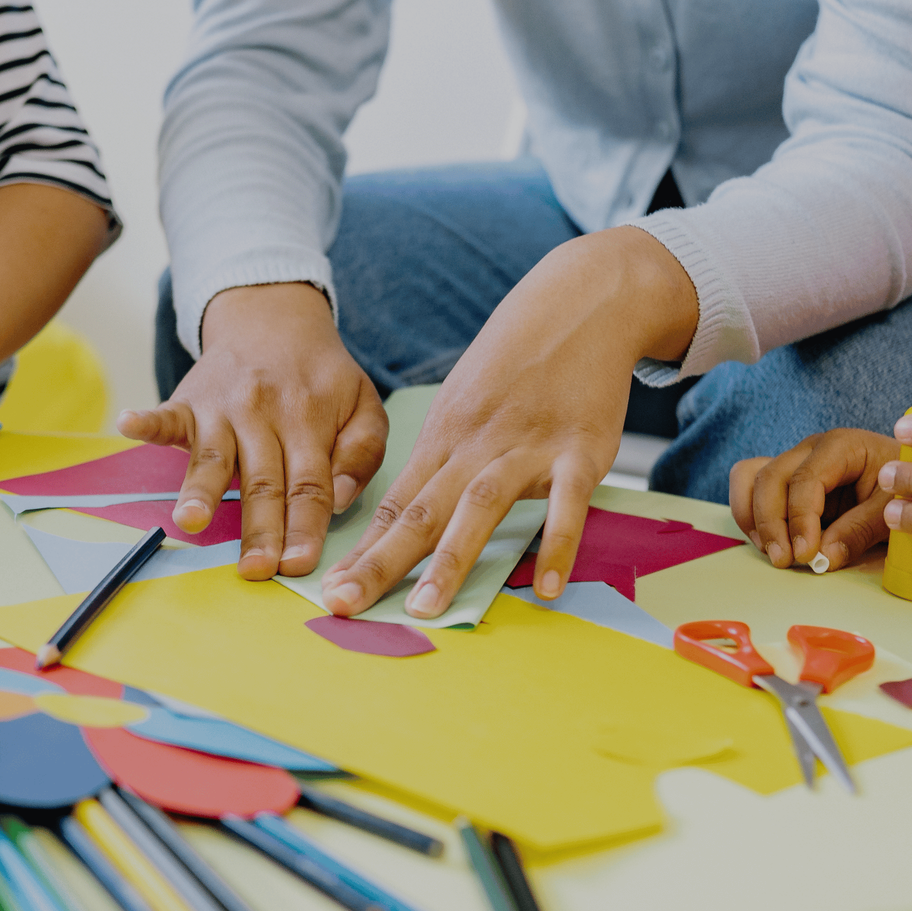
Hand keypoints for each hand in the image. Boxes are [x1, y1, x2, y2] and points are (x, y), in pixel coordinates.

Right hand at [117, 283, 387, 578]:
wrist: (274, 317)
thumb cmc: (321, 376)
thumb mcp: (363, 404)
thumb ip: (362, 451)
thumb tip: (340, 499)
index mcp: (311, 422)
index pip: (309, 485)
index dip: (304, 527)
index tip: (299, 564)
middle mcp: (265, 416)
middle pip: (263, 482)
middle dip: (259, 528)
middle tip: (255, 568)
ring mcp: (223, 409)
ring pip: (213, 458)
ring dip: (201, 490)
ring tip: (190, 520)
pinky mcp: (189, 401)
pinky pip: (166, 414)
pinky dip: (146, 421)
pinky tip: (128, 426)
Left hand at [323, 228, 692, 617]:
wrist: (582, 302)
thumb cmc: (519, 359)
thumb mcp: (465, 400)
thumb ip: (443, 458)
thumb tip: (408, 512)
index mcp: (444, 436)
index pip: (394, 503)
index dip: (361, 549)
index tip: (329, 589)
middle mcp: (476, 445)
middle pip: (420, 511)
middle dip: (380, 562)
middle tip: (344, 604)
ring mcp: (528, 447)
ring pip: (479, 508)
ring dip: (450, 560)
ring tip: (427, 608)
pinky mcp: (581, 450)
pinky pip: (567, 504)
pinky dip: (558, 544)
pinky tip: (550, 587)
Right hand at [729, 429, 903, 571]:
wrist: (909, 481)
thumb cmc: (903, 489)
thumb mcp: (892, 510)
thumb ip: (860, 531)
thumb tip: (824, 557)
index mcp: (840, 446)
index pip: (806, 479)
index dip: (800, 518)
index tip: (805, 554)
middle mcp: (810, 450)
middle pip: (770, 478)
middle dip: (771, 523)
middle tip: (785, 560)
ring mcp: (793, 463)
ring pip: (751, 479)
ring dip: (754, 519)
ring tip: (774, 552)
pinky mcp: (785, 481)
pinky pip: (750, 486)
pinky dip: (750, 515)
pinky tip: (769, 542)